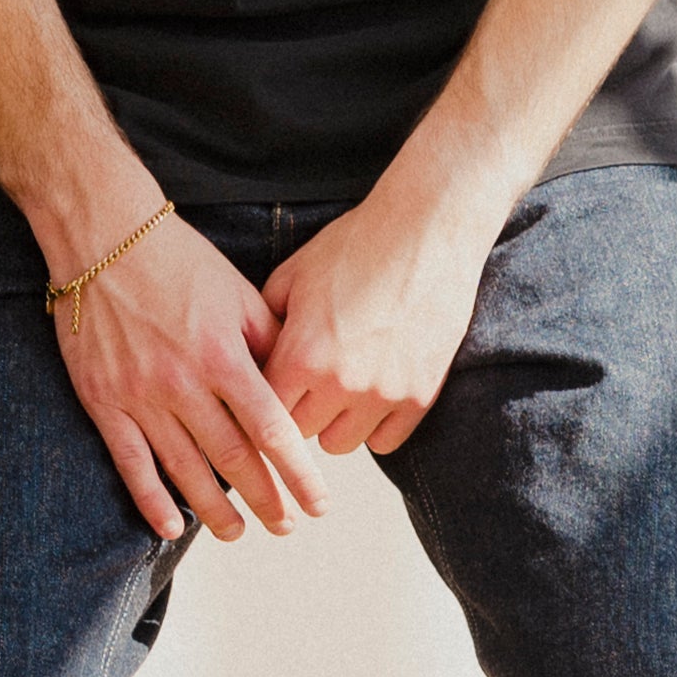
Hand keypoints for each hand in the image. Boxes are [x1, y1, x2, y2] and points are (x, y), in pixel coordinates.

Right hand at [53, 211, 330, 543]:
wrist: (103, 236)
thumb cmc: (179, 259)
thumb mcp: (237, 291)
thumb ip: (269, 339)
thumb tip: (301, 379)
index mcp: (224, 355)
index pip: (271, 429)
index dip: (297, 473)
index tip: (318, 503)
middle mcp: (183, 382)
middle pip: (232, 459)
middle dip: (265, 499)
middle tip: (287, 525)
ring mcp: (140, 395)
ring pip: (184, 470)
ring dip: (215, 510)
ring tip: (239, 532)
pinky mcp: (103, 400)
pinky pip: (130, 463)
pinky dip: (151, 500)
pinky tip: (172, 527)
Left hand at [260, 187, 498, 455]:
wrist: (426, 232)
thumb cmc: (356, 245)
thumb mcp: (294, 274)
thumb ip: (265, 322)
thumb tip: (250, 356)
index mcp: (302, 353)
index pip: (264, 411)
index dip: (262, 399)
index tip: (268, 389)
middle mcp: (340, 383)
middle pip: (299, 433)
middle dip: (296, 410)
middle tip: (303, 385)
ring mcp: (383, 394)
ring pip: (340, 444)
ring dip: (334, 423)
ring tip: (337, 390)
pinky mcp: (419, 397)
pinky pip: (385, 442)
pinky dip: (374, 425)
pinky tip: (371, 395)